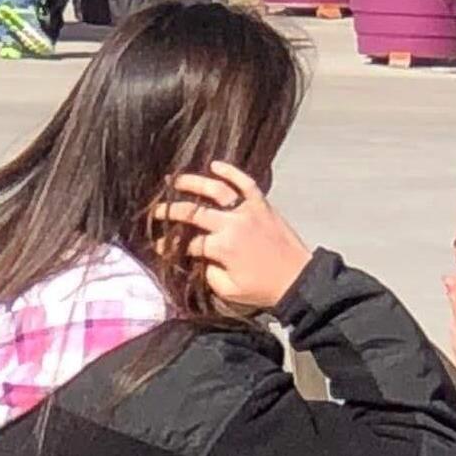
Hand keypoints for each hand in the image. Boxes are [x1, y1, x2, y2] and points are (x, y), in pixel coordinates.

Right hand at [154, 162, 311, 311]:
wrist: (298, 280)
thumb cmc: (264, 289)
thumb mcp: (229, 290)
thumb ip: (209, 274)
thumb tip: (201, 259)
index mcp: (221, 247)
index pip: (189, 243)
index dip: (171, 246)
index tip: (159, 247)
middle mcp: (231, 224)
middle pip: (194, 212)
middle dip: (171, 212)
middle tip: (157, 212)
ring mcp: (247, 211)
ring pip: (215, 190)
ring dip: (193, 183)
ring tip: (176, 180)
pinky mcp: (262, 205)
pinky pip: (245, 182)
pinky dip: (230, 171)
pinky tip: (215, 165)